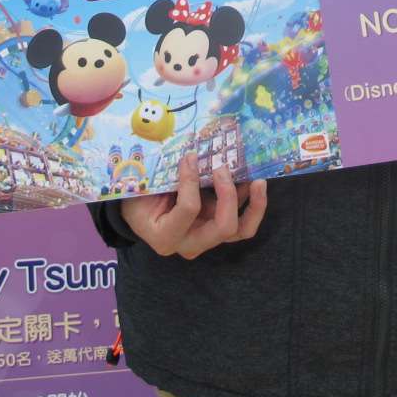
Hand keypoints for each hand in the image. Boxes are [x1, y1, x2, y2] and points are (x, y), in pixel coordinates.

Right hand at [121, 154, 266, 258]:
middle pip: (223, 227)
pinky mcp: (217, 229)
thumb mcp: (146, 187)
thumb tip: (195, 153)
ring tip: (257, 180)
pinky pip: (243, 223)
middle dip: (229, 195)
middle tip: (223, 168)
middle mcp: (189, 244)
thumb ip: (168, 175)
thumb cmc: (139, 198)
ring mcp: (207, 238)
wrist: (139, 212)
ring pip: (241, 230)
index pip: (188, 209)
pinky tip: (254, 183)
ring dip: (254, 205)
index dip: (191, 181)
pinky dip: (252, 204)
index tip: (189, 157)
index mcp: (165, 236)